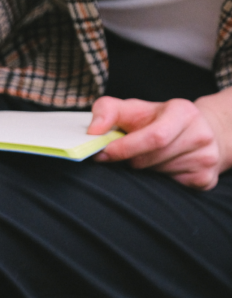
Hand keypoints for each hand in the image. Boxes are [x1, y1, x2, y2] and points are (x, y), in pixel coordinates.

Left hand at [89, 96, 226, 189]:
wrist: (199, 131)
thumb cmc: (158, 121)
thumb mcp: (133, 109)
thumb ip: (107, 111)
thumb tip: (93, 131)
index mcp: (183, 113)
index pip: (154, 137)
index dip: (124, 149)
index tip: (103, 153)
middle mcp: (201, 135)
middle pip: (150, 160)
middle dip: (130, 160)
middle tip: (128, 154)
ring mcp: (206, 159)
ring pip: (157, 176)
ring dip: (143, 170)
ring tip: (150, 157)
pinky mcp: (205, 179)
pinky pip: (169, 188)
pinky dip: (157, 182)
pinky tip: (163, 167)